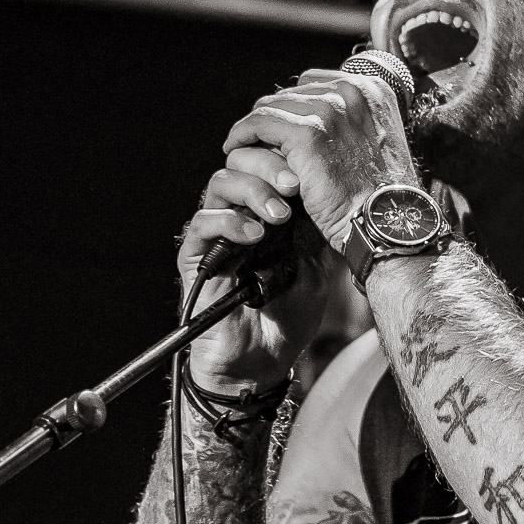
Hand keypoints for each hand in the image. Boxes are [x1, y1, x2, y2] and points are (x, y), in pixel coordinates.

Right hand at [178, 145, 328, 394]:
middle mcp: (238, 217)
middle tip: (295, 184)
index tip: (315, 169)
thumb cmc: (288, 318)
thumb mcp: (315, 267)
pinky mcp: (196, 258)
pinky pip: (202, 224)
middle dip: (269, 166)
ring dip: (252, 191)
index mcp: (266, 214)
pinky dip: (230, 222)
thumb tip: (327, 191)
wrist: (263, 363)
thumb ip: (313, 230)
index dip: (287, 160)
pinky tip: (255, 235)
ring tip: (279, 214)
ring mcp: (216, 236)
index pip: (268, 167)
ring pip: (220, 184)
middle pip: (241, 164)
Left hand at [222, 69, 419, 253]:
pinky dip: (243, 135)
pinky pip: (259, 123)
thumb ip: (352, 121)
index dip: (297, 106)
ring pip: (271, 105)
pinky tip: (237, 147)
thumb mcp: (377, 141)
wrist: (387, 220)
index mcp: (372, 89)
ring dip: (257, 127)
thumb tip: (313, 115)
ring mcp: (329, 110)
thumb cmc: (383, 194)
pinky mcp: (307, 133)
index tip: (285, 127)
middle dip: (277, 116)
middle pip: (292, 92)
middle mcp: (352, 91)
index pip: (316, 82)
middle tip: (263, 140)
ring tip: (246, 144)